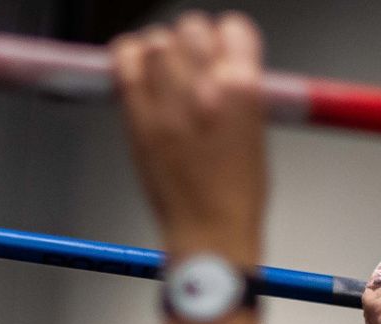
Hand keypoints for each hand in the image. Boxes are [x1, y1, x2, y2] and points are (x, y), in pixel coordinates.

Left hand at [112, 12, 266, 265]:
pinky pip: (125, 62)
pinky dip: (128, 55)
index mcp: (244, 89)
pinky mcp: (139, 118)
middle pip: (191, 28)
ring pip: (157, 41)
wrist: (210, 236)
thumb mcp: (255, 132)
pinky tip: (136, 67)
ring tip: (163, 69)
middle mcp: (206, 87)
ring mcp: (169, 102)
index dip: (225, 36)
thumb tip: (221, 63)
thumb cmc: (236, 196)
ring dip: (160, 48)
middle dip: (191, 40)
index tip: (219, 48)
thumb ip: (238, 89)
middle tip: (189, 61)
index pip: (233, 28)